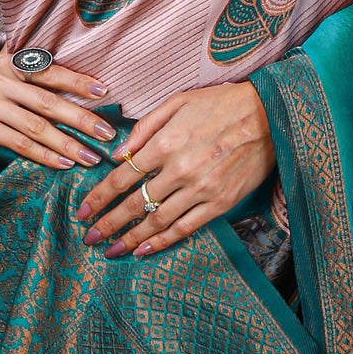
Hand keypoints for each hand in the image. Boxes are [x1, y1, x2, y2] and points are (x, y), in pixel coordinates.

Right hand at [0, 46, 112, 169]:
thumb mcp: (4, 68)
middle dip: (80, 119)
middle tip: (106, 134)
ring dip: (67, 144)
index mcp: (10, 61)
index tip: (103, 92)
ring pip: (36, 127)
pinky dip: (44, 155)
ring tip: (91, 156)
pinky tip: (64, 163)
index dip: (77, 81)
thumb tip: (80, 69)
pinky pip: (19, 144)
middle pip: (47, 102)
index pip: (49, 70)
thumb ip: (33, 64)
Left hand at [80, 82, 275, 257]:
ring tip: (112, 250)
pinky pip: (186, 228)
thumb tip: (117, 154)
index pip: (122, 177)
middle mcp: (180, 170)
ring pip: (157, 221)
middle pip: (135, 204)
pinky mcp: (220, 203)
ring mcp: (201, 189)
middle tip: (90, 238)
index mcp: (165, 143)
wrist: (269, 116)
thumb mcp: (177, 102)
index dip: (99, 198)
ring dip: (131, 239)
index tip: (83, 212)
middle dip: (108, 224)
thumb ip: (144, 128)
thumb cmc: (221, 105)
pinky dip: (163, 242)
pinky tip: (144, 249)